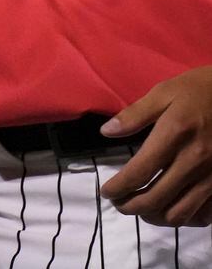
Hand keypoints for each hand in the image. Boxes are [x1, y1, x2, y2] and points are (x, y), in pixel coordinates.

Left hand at [100, 67, 211, 226]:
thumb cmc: (200, 90)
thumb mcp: (164, 92)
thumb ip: (134, 115)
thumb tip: (107, 132)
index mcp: (174, 135)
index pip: (139, 173)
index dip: (118, 188)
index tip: (106, 192)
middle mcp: (194, 161)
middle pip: (156, 199)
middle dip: (130, 206)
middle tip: (119, 203)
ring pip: (180, 213)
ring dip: (155, 216)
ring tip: (141, 208)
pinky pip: (204, 214)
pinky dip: (185, 218)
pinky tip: (172, 207)